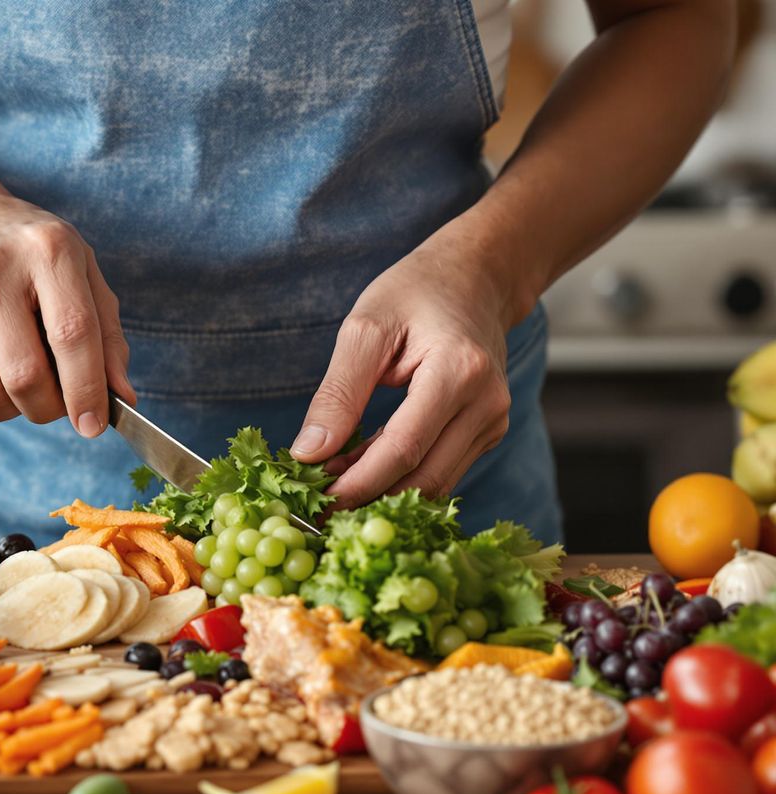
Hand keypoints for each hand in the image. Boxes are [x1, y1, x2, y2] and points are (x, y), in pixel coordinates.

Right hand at [0, 178, 134, 434]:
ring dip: (14, 409)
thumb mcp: (82, 272)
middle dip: (50, 408)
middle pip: (26, 377)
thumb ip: (107, 335)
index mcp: (48, 250)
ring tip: (21, 378)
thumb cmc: (31, 255)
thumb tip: (121, 399)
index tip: (94, 426)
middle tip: (58, 401)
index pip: (72, 334)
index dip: (87, 390)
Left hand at [291, 223, 529, 508]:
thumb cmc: (414, 293)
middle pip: (423, 479)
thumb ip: (338, 394)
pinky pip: (441, 471)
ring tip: (332, 482)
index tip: (315, 501)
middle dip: (366, 498)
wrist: (474, 279)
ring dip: (381, 493)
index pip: (403, 449)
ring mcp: (493, 422)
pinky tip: (360, 467)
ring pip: (434, 485)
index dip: (357, 483)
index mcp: (459, 371)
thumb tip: (308, 453)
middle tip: (316, 506)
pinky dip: (398, 478)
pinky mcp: (487, 433)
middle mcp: (487, 404)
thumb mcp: (364, 330)